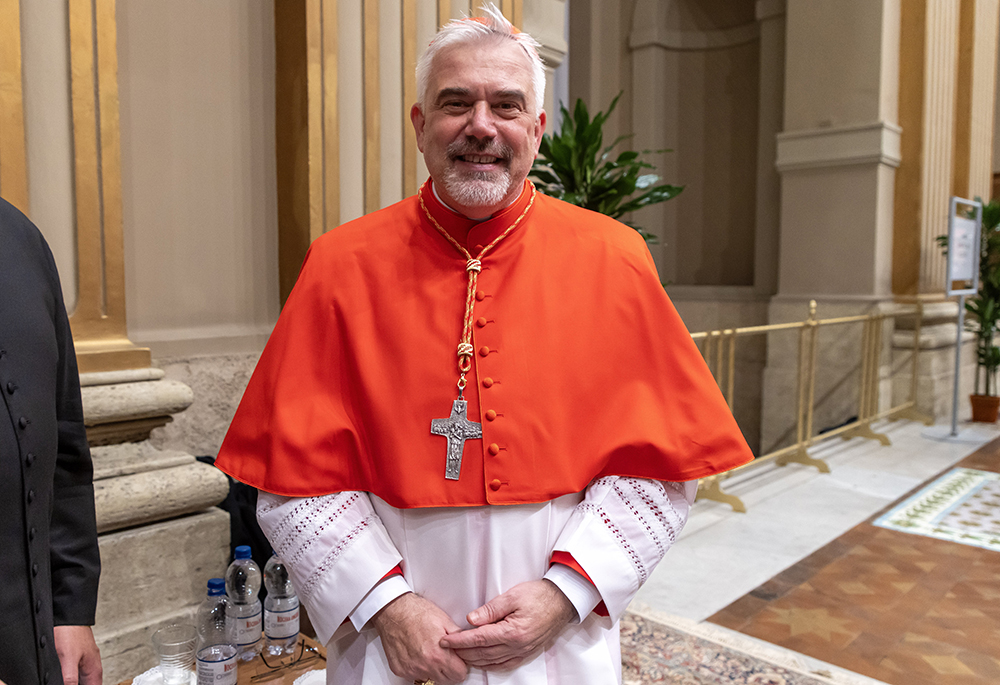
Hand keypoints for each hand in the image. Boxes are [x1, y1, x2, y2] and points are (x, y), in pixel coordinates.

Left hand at [54, 625, 102, 684]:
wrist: (69, 616)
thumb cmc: (71, 633)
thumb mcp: (68, 660)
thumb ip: (70, 679)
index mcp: (94, 671)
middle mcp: (92, 668)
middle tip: (66, 682)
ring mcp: (86, 663)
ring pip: (82, 682)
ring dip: (75, 683)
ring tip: (65, 681)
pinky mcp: (78, 658)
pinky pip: (76, 675)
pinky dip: (71, 679)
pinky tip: (63, 677)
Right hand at [370, 592, 467, 683]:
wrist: (394, 610)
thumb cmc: (417, 612)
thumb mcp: (445, 621)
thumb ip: (459, 638)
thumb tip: (468, 646)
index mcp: (438, 655)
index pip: (460, 675)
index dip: (460, 665)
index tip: (457, 658)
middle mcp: (425, 666)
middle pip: (446, 680)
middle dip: (448, 669)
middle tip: (444, 654)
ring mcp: (411, 670)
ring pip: (430, 678)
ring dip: (433, 669)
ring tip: (429, 651)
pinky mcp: (400, 670)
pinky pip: (415, 675)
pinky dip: (418, 667)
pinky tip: (417, 652)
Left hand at [439, 580, 574, 670]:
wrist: (562, 601)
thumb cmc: (539, 595)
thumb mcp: (513, 596)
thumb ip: (490, 609)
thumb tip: (471, 619)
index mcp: (512, 631)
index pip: (479, 639)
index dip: (460, 640)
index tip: (445, 640)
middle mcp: (517, 645)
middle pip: (483, 653)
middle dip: (462, 652)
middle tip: (447, 648)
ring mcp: (523, 651)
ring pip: (492, 661)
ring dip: (474, 659)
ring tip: (459, 654)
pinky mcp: (527, 652)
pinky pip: (505, 664)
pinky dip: (490, 665)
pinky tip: (482, 662)